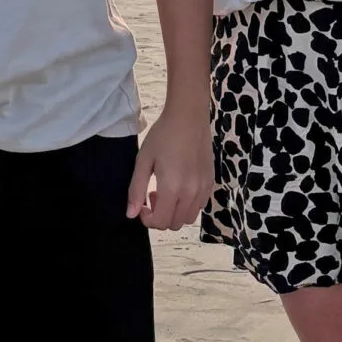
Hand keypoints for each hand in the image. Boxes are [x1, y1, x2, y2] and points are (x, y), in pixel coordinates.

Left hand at [127, 105, 212, 231]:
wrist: (188, 117)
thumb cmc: (162, 135)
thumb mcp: (143, 160)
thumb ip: (136, 190)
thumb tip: (131, 214)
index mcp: (172, 188)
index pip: (160, 222)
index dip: (147, 219)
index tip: (142, 204)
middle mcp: (191, 193)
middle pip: (175, 224)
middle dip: (160, 216)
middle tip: (152, 195)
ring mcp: (203, 188)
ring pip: (188, 218)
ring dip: (174, 212)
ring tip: (167, 191)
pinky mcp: (211, 182)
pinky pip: (199, 206)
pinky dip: (187, 205)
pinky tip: (180, 186)